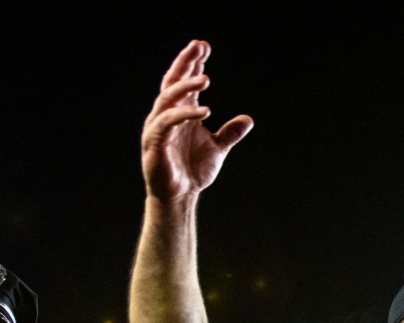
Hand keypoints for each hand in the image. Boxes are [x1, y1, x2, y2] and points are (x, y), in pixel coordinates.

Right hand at [141, 40, 253, 202]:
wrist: (179, 196)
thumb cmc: (193, 171)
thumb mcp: (218, 148)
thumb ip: (230, 133)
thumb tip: (248, 119)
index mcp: (180, 113)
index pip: (184, 81)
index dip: (193, 64)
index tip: (204, 47)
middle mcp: (167, 115)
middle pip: (173, 81)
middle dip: (185, 63)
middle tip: (198, 45)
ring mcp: (158, 127)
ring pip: (168, 98)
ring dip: (185, 86)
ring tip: (205, 78)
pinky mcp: (155, 142)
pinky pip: (168, 122)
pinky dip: (184, 114)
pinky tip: (204, 110)